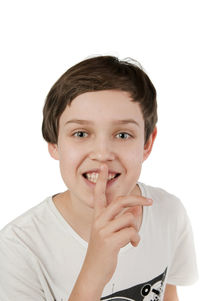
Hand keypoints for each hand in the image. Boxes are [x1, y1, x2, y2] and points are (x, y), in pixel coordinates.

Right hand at [81, 164, 152, 287]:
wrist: (93, 271)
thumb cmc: (103, 249)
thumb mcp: (110, 231)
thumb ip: (122, 218)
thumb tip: (137, 208)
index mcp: (97, 216)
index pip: (99, 194)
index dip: (101, 179)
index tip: (103, 166)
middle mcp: (99, 220)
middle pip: (120, 201)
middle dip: (137, 199)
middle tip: (149, 202)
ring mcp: (103, 230)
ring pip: (130, 218)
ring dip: (136, 228)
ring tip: (133, 238)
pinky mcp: (110, 241)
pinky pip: (132, 232)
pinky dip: (136, 238)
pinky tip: (133, 245)